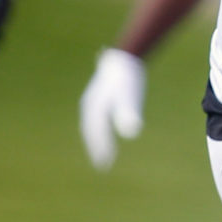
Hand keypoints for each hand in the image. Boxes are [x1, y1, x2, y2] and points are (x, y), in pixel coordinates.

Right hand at [80, 48, 144, 169]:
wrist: (125, 56)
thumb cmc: (128, 78)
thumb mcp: (130, 95)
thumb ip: (129, 112)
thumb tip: (132, 131)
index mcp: (94, 107)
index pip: (96, 132)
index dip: (101, 148)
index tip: (105, 164)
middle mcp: (89, 104)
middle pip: (90, 130)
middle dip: (96, 147)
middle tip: (103, 165)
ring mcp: (93, 98)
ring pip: (92, 123)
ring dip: (96, 138)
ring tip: (104, 153)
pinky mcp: (100, 95)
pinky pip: (97, 116)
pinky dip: (100, 127)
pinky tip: (106, 132)